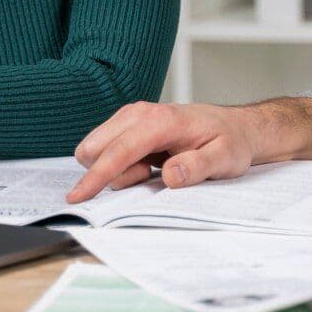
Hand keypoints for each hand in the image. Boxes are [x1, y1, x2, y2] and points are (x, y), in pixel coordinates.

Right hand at [67, 101, 266, 203]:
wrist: (234, 126)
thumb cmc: (229, 142)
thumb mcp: (225, 159)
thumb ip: (198, 167)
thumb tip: (171, 176)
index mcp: (161, 121)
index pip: (119, 150)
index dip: (97, 176)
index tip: (77, 197)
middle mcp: (139, 113)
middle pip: (95, 147)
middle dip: (110, 172)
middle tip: (147, 176)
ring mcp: (130, 116)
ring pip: (96, 149)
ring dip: (115, 169)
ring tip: (150, 170)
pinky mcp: (127, 125)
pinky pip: (105, 149)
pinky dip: (118, 164)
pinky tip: (146, 164)